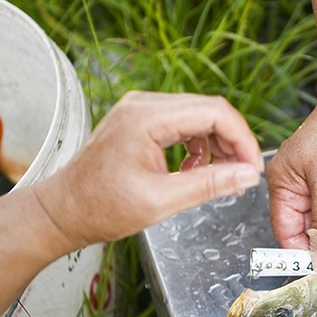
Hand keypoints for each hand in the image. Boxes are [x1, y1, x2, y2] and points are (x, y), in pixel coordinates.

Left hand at [34, 91, 263, 246]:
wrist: (64, 211)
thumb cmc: (101, 207)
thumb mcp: (162, 201)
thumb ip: (209, 185)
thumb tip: (246, 175)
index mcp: (146, 118)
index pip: (214, 112)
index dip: (242, 139)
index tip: (252, 168)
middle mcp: (143, 105)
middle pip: (209, 110)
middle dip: (232, 142)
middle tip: (243, 175)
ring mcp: (140, 110)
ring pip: (198, 116)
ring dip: (216, 145)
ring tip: (219, 177)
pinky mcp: (139, 121)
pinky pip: (182, 124)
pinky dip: (197, 146)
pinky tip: (193, 171)